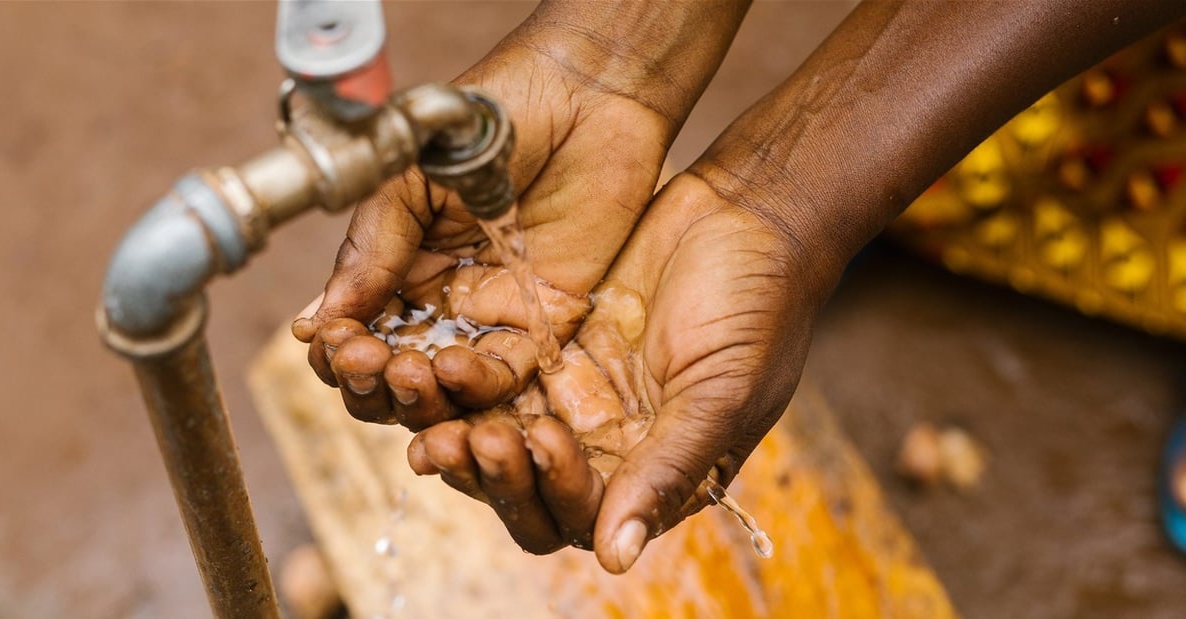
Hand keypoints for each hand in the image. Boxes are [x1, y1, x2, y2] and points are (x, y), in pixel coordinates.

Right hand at [292, 1, 751, 428]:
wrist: (584, 96)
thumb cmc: (491, 120)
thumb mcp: (412, 178)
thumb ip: (373, 246)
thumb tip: (319, 318)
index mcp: (396, 268)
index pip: (354, 336)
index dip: (338, 352)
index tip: (334, 344)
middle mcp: (440, 303)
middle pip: (393, 381)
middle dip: (372, 385)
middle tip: (370, 362)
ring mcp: (491, 318)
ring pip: (445, 393)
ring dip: (420, 398)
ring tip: (409, 372)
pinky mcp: (546, 324)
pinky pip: (507, 379)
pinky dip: (478, 387)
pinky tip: (455, 368)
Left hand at [407, 173, 832, 571]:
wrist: (746, 213)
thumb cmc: (758, 308)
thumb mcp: (722, 393)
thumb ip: (668, 470)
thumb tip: (616, 560)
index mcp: (651, 473)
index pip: (581, 516)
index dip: (552, 491)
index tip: (544, 437)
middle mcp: (602, 446)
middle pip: (523, 487)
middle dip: (489, 469)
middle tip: (459, 434)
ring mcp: (569, 396)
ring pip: (494, 432)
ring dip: (456, 425)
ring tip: (428, 392)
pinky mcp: (543, 347)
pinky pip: (488, 374)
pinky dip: (456, 376)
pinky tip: (427, 359)